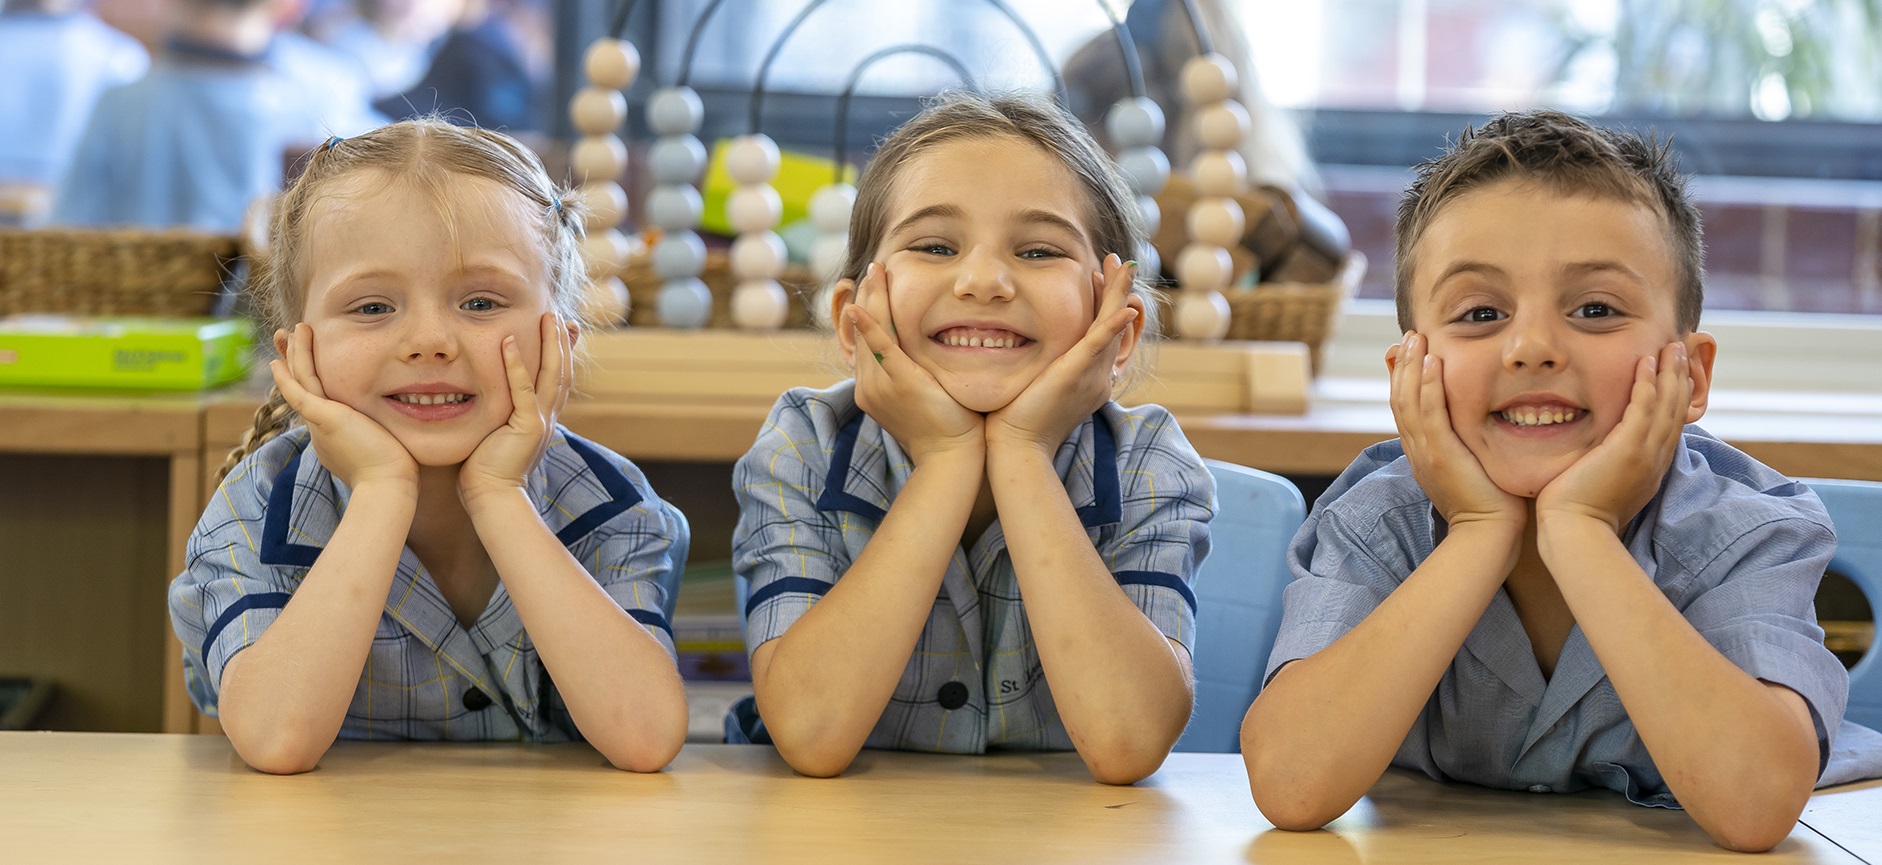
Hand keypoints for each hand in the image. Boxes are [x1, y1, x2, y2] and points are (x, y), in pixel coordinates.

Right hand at [270, 323, 416, 491]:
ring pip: (301, 381)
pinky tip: (284, 353)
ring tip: (290, 330)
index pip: (316, 399)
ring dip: (295, 354)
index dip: (306, 379)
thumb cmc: (394, 473)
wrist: (388, 486)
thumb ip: (379, 436)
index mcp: (332, 434)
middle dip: (293, 361)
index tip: (303, 363)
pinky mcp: (324, 417)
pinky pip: (301, 388)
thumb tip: (391, 439)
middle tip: (284, 339)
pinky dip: (291, 370)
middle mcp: (320, 428)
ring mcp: (319, 422)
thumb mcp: (382, 447)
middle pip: (301, 387)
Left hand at [460, 313, 572, 511]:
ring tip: (548, 318)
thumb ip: (498, 417)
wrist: (492, 498)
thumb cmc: (485, 472)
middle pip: (562, 372)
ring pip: (553, 375)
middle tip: (560, 315)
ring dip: (551, 344)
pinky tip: (509, 342)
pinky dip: (516, 365)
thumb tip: (484, 402)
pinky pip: (524, 390)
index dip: (563, 355)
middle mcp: (547, 418)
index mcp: (542, 420)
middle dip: (562, 342)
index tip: (564, 330)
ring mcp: (540, 421)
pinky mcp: (527, 426)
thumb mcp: (496, 437)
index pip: (558, 381)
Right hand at [843, 261, 984, 464]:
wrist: (952, 458)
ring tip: (875, 271)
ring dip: (871, 299)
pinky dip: (869, 326)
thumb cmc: (947, 429)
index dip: (866, 311)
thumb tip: (925, 353)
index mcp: (873, 388)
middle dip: (866, 297)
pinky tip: (859, 307)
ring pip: (870, 333)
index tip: (873, 286)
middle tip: (873, 269)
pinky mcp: (900, 383)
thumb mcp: (925, 395)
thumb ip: (917, 373)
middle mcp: (869, 386)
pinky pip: (880, 349)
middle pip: (861, 333)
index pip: (864, 341)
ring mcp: (881, 385)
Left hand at [986, 253, 1139, 456]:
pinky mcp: (1076, 376)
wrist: (1018, 448)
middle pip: (1116, 326)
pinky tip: (1125, 308)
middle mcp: (1098, 376)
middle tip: (1119, 262)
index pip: (1104, 333)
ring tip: (1122, 266)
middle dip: (1117, 291)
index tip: (1097, 277)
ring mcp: (1091, 376)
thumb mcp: (1036, 385)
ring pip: (1112, 328)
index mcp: (1089, 378)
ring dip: (1119, 294)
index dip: (1105, 304)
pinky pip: (1100, 346)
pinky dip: (1114, 325)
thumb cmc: (1016, 421)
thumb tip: (1022, 344)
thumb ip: (1040, 364)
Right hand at [1388, 331, 1523, 529]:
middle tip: (1409, 335)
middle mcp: (1416, 450)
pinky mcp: (1440, 455)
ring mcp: (1425, 453)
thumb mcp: (1474, 468)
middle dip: (1403, 364)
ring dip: (1411, 366)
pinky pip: (1429, 413)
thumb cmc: (1491, 505)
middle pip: (1399, 399)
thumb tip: (1476, 424)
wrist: (1488, 535)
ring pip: (1407, 401)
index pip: (1405, 408)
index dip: (1404, 378)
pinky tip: (1432, 362)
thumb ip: (1469, 444)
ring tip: (1415, 337)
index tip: (1411, 352)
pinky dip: (1428, 386)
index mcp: (1422, 453)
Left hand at [1536, 341, 1689, 534]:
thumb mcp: (1602, 482)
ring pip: (1667, 405)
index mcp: (1651, 467)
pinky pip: (1645, 408)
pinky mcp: (1629, 450)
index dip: (1676, 397)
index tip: (1676, 373)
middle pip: (1677, 411)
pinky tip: (1646, 362)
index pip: (1670, 425)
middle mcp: (1655, 459)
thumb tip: (1599, 451)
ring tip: (1671, 346)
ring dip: (1670, 373)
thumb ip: (1608, 463)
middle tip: (1681, 349)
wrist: (1573, 531)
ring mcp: (1646, 454)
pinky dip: (1648, 384)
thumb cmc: (1576, 512)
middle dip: (1680, 378)